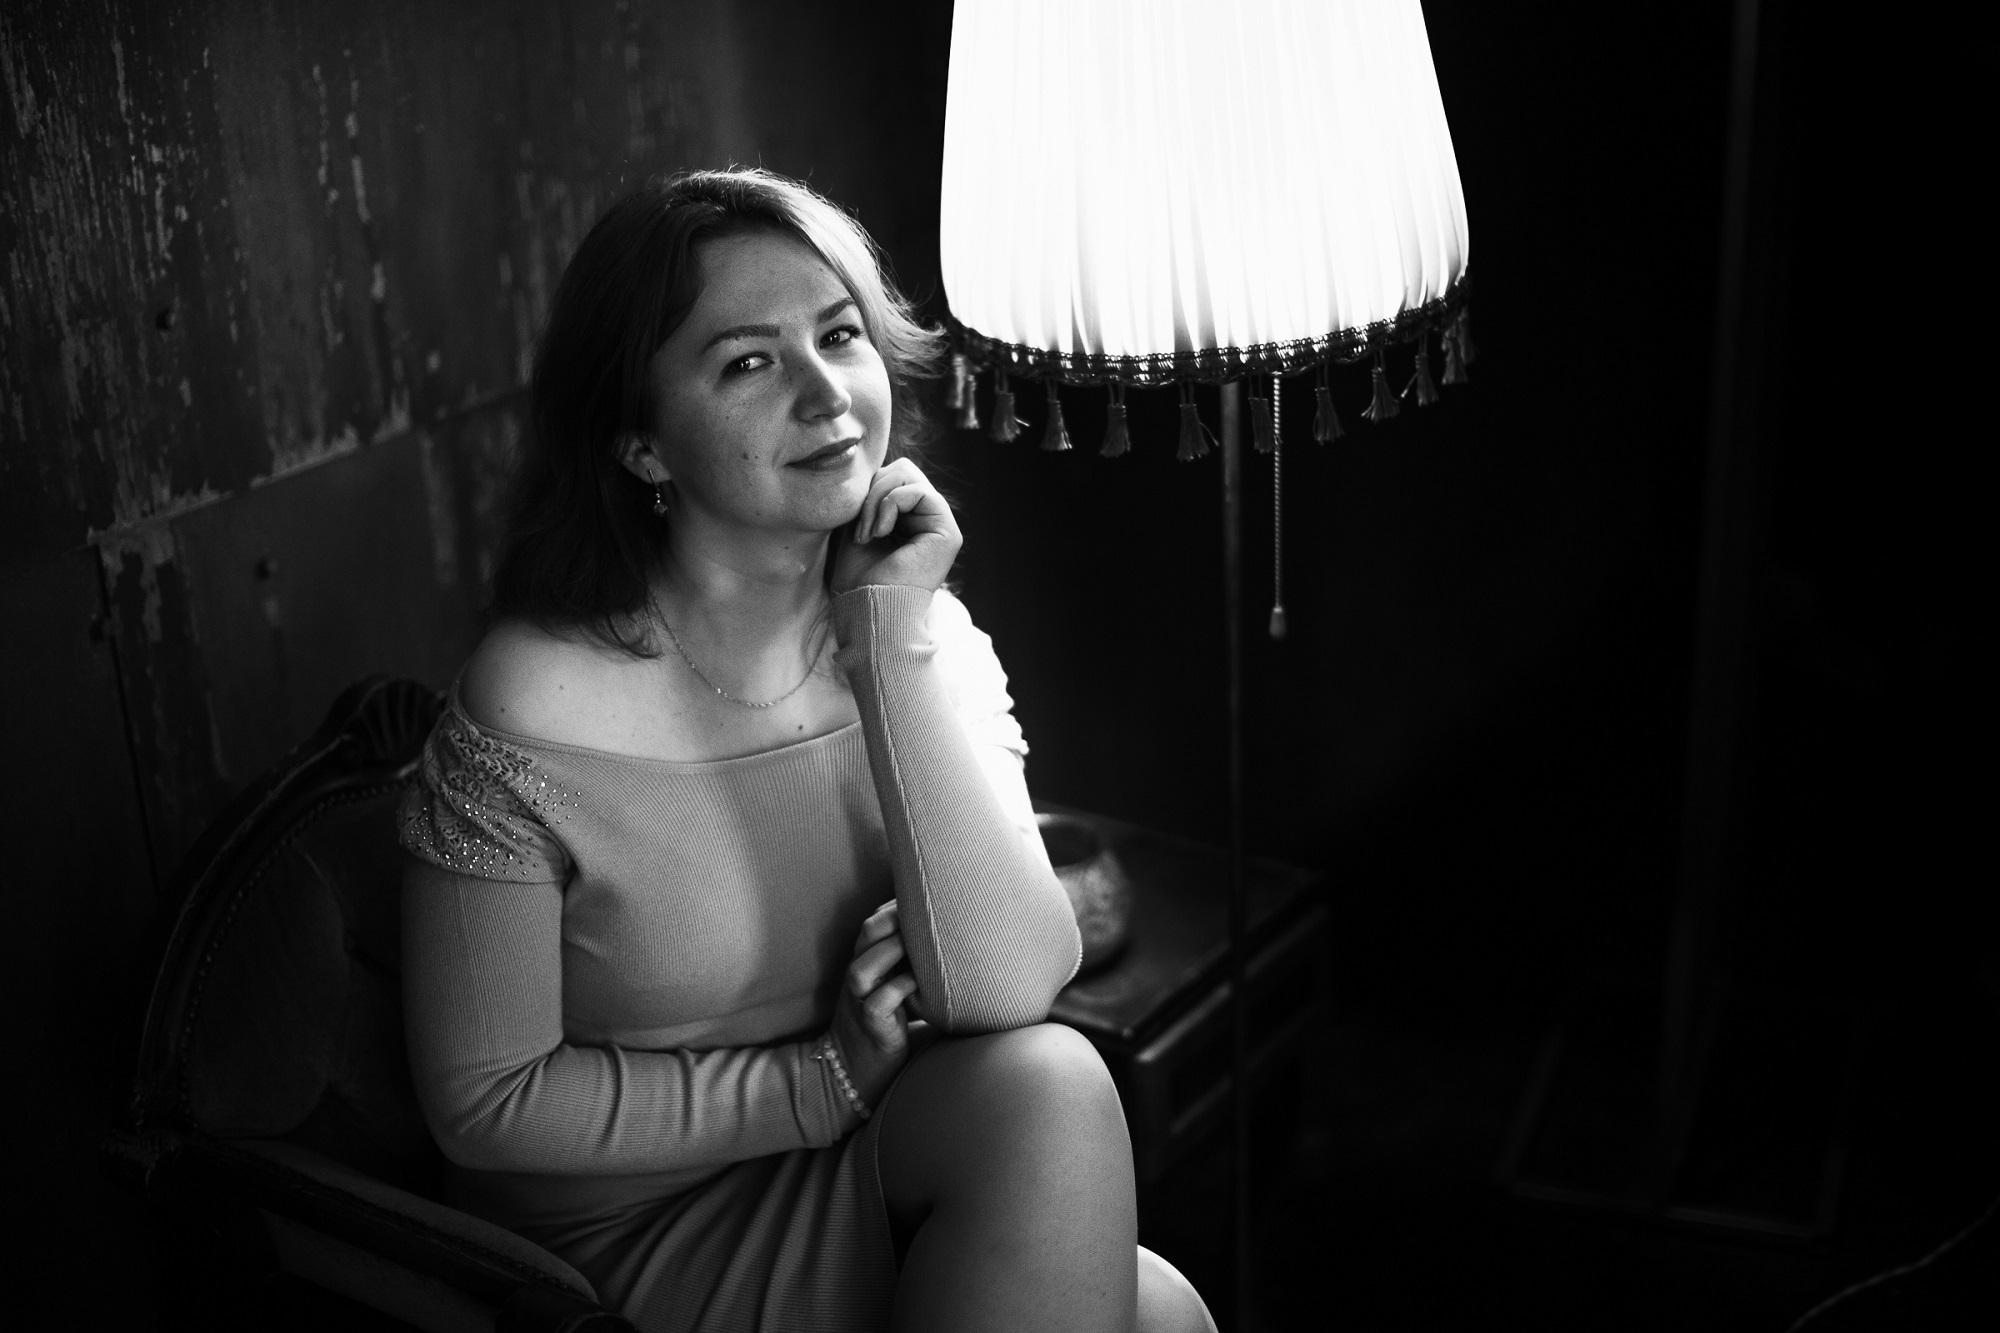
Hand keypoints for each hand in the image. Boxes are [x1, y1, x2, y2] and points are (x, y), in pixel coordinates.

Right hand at [828, 900, 918, 1109]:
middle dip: (895, 917)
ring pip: (861, 969)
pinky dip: (898, 989)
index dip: (899, 905)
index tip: (930, 896)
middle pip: (867, 932)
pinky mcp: (869, 1026)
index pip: (876, 920)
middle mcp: (858, 976)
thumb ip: (915, 962)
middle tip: (930, 913)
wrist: (856, 1068)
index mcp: (866, 959)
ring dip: (892, 952)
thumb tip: (959, 939)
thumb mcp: (899, 985)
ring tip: (922, 947)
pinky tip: (921, 985)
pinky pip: (877, 1003)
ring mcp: (859, 1001)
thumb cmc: (890, 1022)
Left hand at [829, 458, 961, 594]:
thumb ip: (868, 497)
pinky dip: (891, 504)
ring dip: (878, 499)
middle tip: (860, 528)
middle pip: (901, 469)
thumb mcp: (856, 525)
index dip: (868, 489)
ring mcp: (941, 525)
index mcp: (910, 519)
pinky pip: (919, 491)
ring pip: (907, 474)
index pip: (892, 475)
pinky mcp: (948, 532)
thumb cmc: (857, 579)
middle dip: (872, 490)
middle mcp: (928, 520)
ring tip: (868, 532)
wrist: (867, 610)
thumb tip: (868, 466)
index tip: (852, 525)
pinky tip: (881, 532)